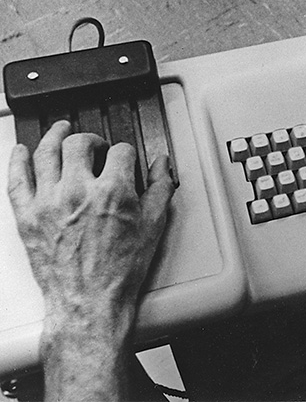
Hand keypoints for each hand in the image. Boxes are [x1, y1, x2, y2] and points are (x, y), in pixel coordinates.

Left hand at [7, 120, 174, 331]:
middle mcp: (78, 191)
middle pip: (80, 143)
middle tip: (96, 147)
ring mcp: (49, 202)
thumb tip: (162, 166)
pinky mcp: (27, 216)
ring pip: (47, 152)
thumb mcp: (154, 227)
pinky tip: (22, 151)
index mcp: (113, 192)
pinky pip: (16, 178)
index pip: (121, 152)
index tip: (125, 160)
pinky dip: (17, 160)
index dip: (126, 153)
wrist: (90, 301)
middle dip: (92, 140)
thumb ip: (160, 189)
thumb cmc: (120, 271)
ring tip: (59, 129)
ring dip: (54, 135)